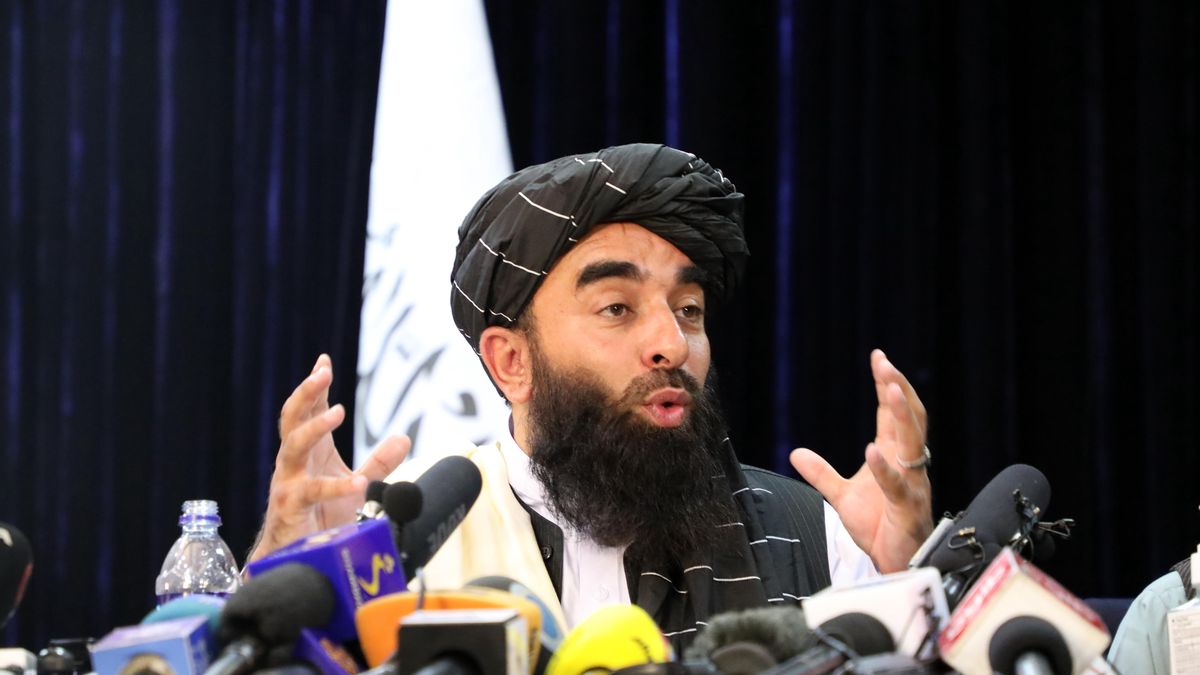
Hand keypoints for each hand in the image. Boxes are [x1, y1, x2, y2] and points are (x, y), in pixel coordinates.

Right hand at [248, 354, 409, 561]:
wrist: (298, 557)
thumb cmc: (323, 517)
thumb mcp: (357, 485)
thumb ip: (379, 461)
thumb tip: (404, 437)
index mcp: (309, 452)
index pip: (307, 410)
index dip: (314, 386)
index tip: (323, 360)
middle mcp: (294, 462)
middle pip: (292, 419)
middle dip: (306, 393)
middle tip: (322, 374)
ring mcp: (288, 482)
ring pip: (293, 446)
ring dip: (315, 427)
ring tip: (337, 411)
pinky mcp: (291, 507)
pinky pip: (312, 492)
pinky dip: (336, 487)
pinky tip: (358, 482)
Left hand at [790, 349, 932, 572]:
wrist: (894, 563)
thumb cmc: (879, 528)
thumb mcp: (841, 496)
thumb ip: (821, 473)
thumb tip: (795, 452)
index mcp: (893, 457)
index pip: (893, 414)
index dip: (888, 386)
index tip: (879, 358)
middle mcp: (907, 465)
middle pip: (909, 419)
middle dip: (899, 390)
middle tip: (886, 365)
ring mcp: (911, 485)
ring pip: (911, 444)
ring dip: (901, 416)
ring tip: (890, 390)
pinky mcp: (907, 509)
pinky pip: (897, 486)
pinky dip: (884, 468)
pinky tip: (871, 451)